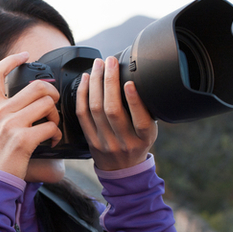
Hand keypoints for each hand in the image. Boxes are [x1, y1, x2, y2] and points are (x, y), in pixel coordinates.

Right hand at [0, 52, 61, 179]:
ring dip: (56, 115)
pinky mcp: (22, 140)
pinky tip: (52, 142)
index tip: (25, 56)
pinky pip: (50, 126)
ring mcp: (10, 125)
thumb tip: (27, 100)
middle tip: (52, 106)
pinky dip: (56, 134)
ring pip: (46, 103)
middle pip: (36, 86)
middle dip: (52, 94)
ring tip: (52, 127)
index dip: (12, 59)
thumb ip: (4, 113)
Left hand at [75, 56, 157, 170]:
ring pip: (95, 110)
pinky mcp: (90, 140)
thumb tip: (139, 80)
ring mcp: (105, 142)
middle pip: (113, 110)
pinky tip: (86, 80)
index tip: (130, 82)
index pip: (140, 120)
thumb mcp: (149, 132)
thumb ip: (145, 112)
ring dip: (95, 84)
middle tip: (110, 62)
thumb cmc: (137, 143)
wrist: (122, 169)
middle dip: (110, 82)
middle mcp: (124, 142)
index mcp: (143, 139)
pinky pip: (82, 115)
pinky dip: (83, 94)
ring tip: (98, 66)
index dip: (134, 101)